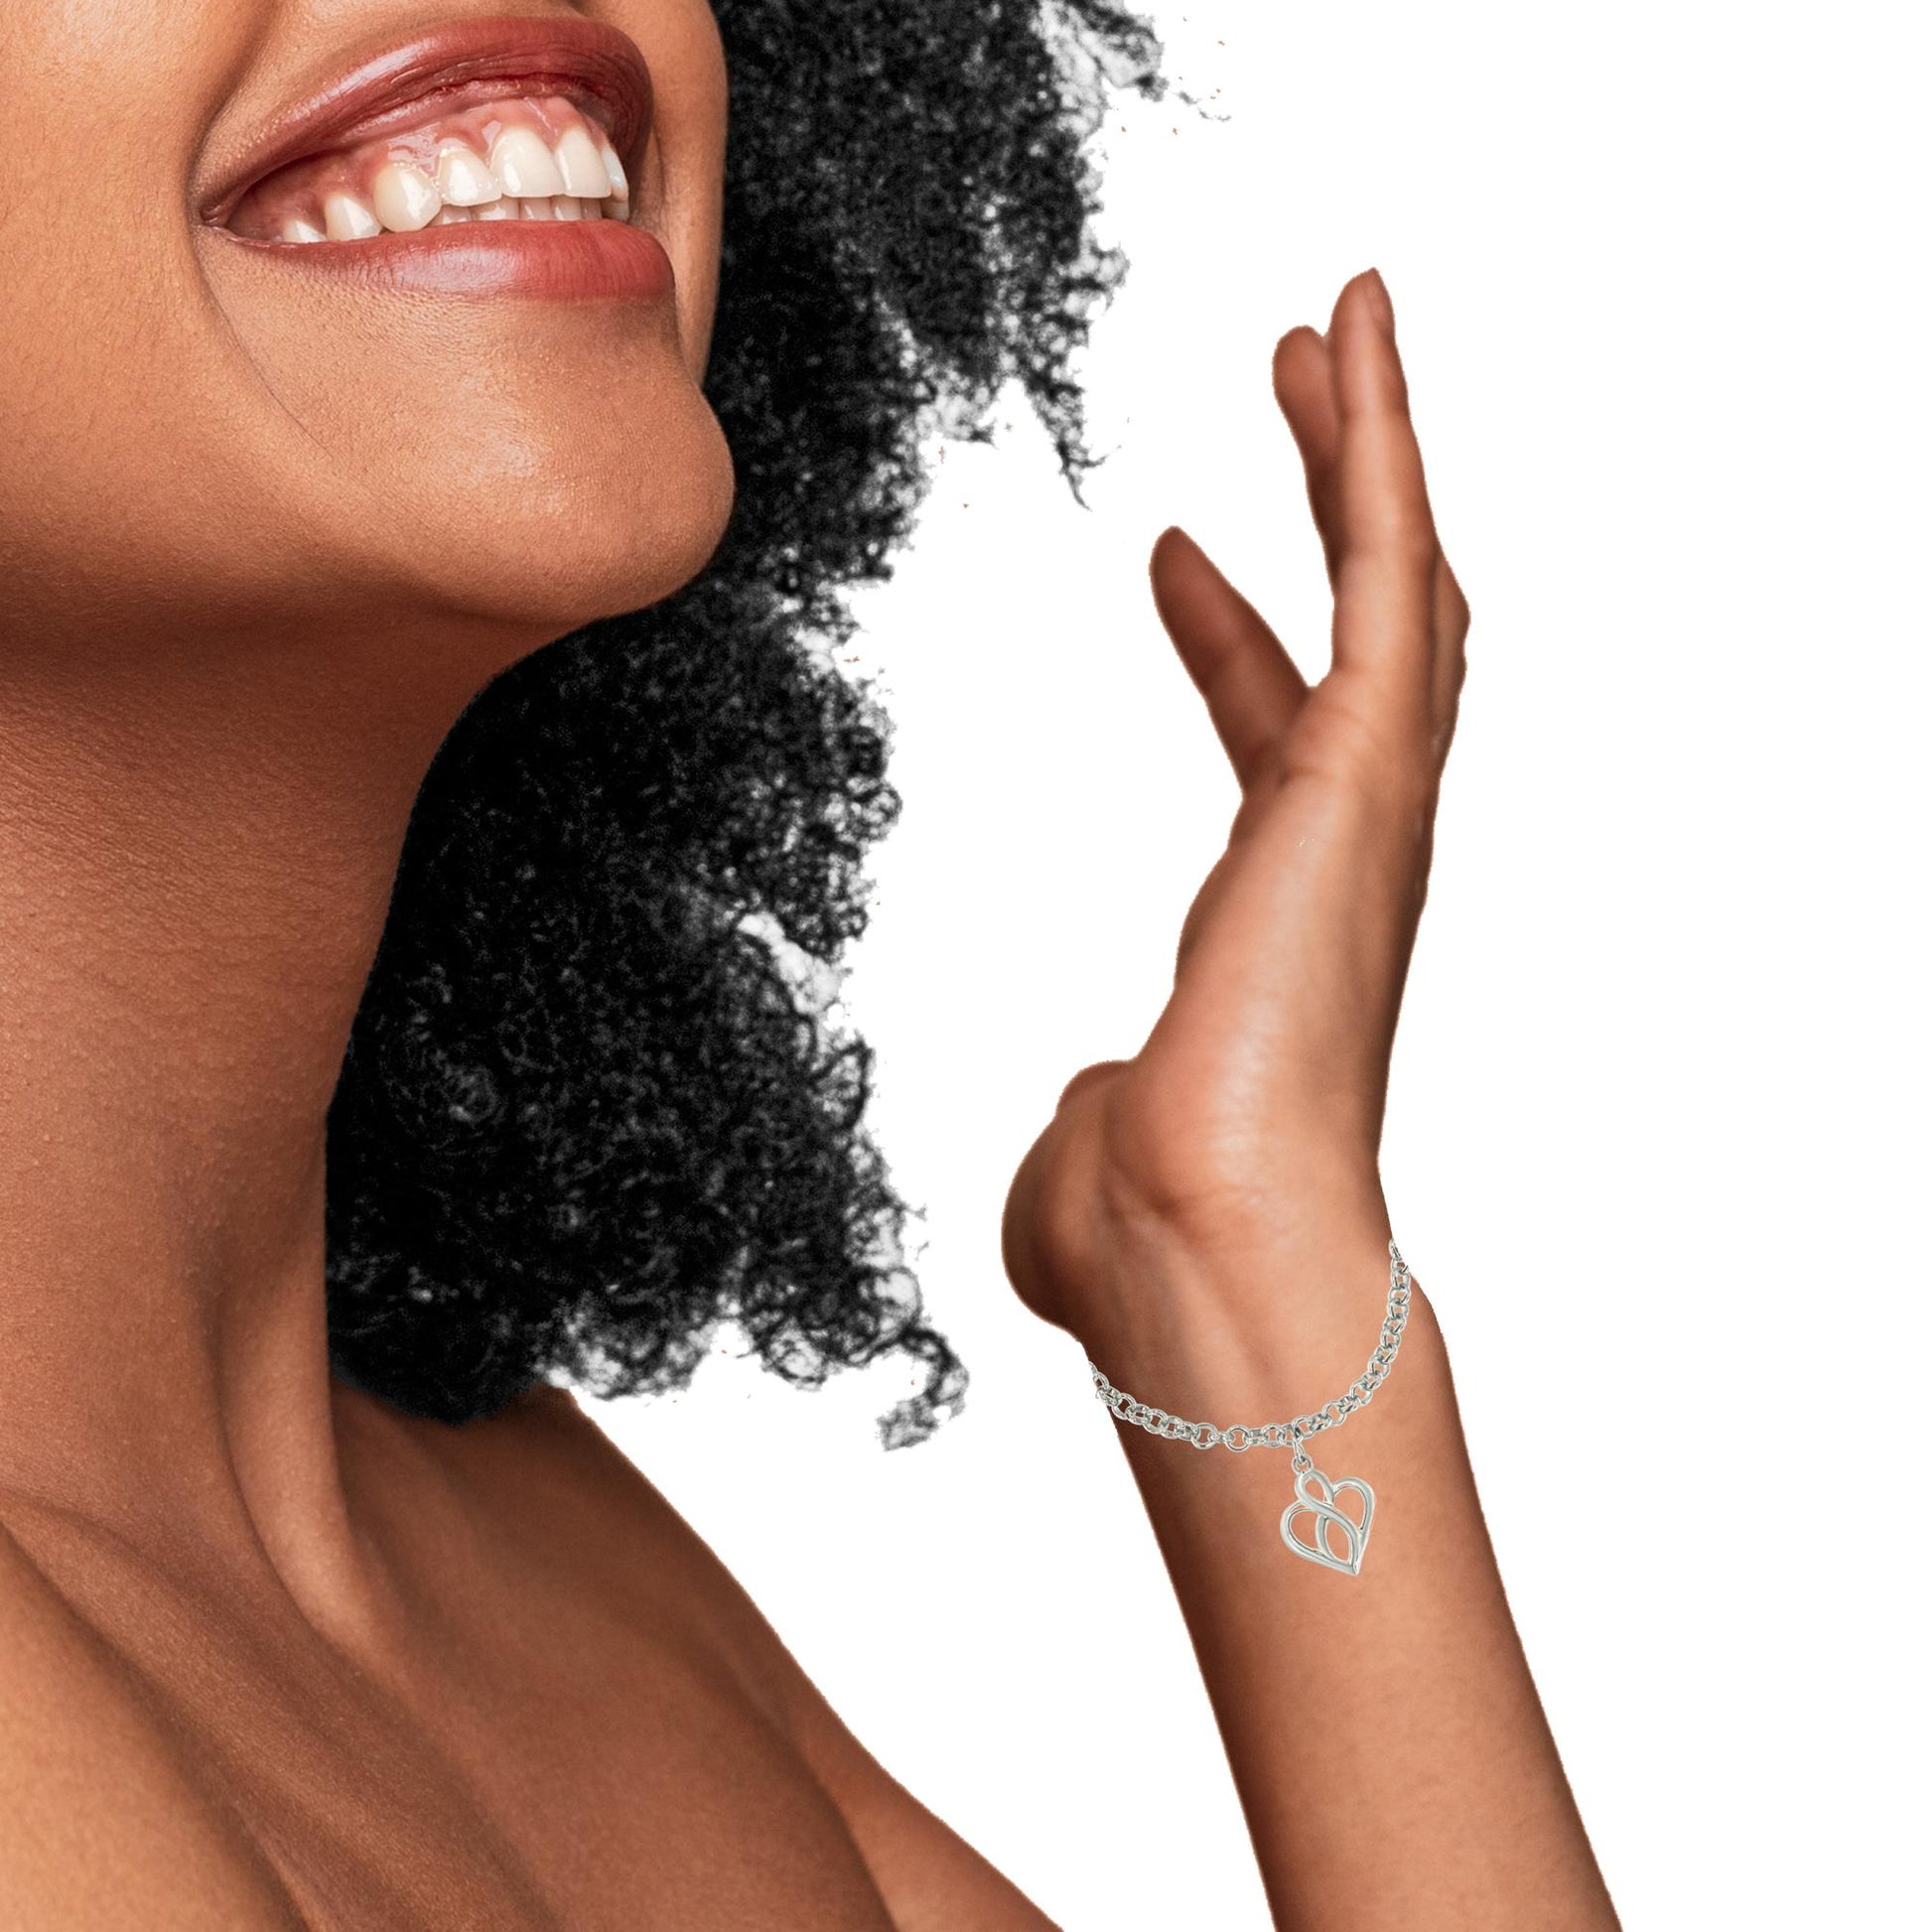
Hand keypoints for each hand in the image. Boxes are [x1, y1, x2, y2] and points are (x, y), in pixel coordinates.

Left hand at [1002, 268, 1467, 1341]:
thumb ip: (1096, 1110)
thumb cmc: (1141, 1222)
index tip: (1171, 555)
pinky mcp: (1370, 767)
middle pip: (1363, 633)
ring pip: (1399, 581)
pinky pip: (1390, 570)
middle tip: (1301, 388)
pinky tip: (1354, 338)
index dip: (1228, 639)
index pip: (1266, 740)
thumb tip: (1090, 1121)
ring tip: (1333, 328)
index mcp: (1279, 916)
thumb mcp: (1093, 1141)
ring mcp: (1372, 808)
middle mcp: (1347, 851)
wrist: (1189, 1243)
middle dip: (1333, 504)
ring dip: (1370, 448)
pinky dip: (1383, 445)